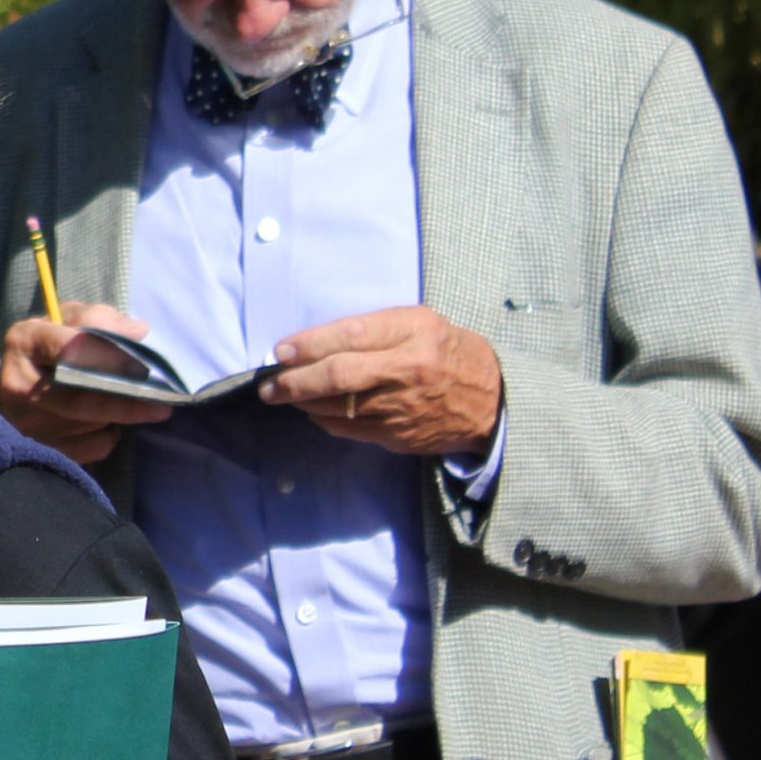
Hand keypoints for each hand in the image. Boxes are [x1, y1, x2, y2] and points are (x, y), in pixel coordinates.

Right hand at [0, 302, 172, 463]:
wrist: (16, 379)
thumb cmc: (52, 343)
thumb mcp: (70, 318)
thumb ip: (102, 319)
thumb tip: (139, 333)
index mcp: (25, 342)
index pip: (69, 350)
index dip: (110, 358)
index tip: (144, 367)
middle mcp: (18, 385)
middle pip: (78, 400)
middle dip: (124, 404)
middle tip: (161, 406)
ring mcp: (25, 421)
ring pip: (86, 426)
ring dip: (116, 418)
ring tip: (134, 407)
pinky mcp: (37, 446)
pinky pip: (87, 449)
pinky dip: (106, 437)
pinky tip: (108, 423)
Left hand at [261, 307, 503, 454]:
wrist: (492, 401)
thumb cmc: (448, 351)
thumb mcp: (420, 323)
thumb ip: (374, 329)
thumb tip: (315, 342)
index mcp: (415, 333)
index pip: (351, 336)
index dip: (310, 344)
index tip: (281, 350)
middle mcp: (408, 370)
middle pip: (338, 376)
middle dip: (294, 381)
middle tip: (268, 384)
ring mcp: (403, 407)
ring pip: (337, 407)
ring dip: (303, 402)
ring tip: (283, 394)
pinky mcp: (398, 436)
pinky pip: (348, 428)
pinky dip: (324, 419)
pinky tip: (314, 410)